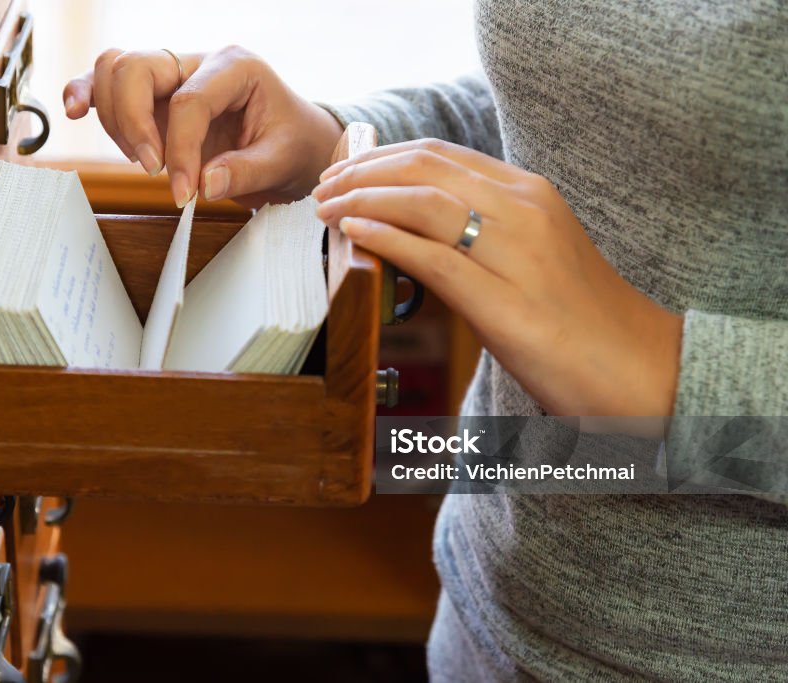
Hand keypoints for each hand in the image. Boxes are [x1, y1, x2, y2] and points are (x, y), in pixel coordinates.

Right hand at [63, 46, 343, 207]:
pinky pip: (107, 80)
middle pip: (136, 68)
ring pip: (114, 70)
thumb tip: (203, 184)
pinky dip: (86, 93)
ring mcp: (171, 74)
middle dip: (135, 124)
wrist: (295, 141)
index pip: (188, 101)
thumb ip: (246, 172)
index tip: (184, 193)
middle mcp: (197, 61)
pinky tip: (73, 111)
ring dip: (116, 120)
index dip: (179, 151)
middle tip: (154, 170)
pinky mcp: (153, 94)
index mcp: (235, 66)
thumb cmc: (292, 144)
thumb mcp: (283, 161)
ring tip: (145, 159)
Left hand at [313, 139, 683, 416]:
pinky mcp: (505, 303)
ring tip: (326, 209)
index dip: (383, 156)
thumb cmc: (578, 316)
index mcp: (530, 194)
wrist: (636, 367)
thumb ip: (484, 229)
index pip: (442, 154)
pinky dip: (387, 238)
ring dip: (362, 199)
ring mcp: (516, 253)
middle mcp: (524, 210)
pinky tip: (355, 233)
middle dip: (362, 172)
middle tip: (323, 186)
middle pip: (425, 167)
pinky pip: (434, 257)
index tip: (346, 168)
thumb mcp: (532, 252)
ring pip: (423, 203)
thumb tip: (421, 226)